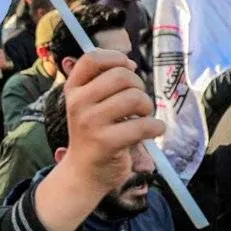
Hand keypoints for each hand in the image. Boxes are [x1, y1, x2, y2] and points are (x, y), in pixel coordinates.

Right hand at [37, 50, 162, 230]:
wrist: (84, 172)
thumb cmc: (94, 133)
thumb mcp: (88, 104)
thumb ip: (103, 82)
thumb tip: (130, 64)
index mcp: (73, 90)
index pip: (91, 58)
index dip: (115, 58)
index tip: (129, 68)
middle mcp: (78, 103)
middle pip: (120, 75)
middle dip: (139, 86)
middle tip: (138, 103)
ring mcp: (90, 123)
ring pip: (134, 98)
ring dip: (147, 107)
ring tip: (143, 117)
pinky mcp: (106, 142)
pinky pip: (143, 125)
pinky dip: (156, 127)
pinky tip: (153, 131)